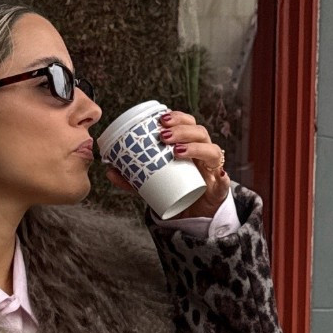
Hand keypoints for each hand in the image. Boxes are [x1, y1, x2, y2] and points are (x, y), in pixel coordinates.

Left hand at [105, 110, 231, 218]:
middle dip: (182, 128)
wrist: (193, 214)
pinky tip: (218, 175)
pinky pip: (224, 181)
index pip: (188, 123)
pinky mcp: (220, 188)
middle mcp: (203, 152)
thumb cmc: (175, 191)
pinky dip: (223, 178)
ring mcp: (213, 169)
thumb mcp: (150, 184)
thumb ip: (132, 178)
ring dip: (195, 147)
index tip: (161, 119)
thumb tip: (109, 170)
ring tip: (176, 151)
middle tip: (163, 134)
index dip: (177, 118)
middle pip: (199, 131)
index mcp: (190, 145)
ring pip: (211, 150)